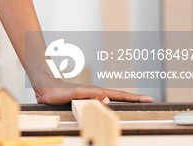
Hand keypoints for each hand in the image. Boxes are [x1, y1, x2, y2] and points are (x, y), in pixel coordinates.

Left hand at [34, 80, 153, 104]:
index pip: (118, 95)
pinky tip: (110, 105)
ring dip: (123, 100)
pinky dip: (110, 103)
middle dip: (133, 98)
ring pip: (110, 98)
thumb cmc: (56, 91)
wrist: (44, 86)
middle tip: (147, 100)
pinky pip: (101, 102)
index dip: (133, 97)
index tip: (148, 99)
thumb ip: (89, 95)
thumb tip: (107, 100)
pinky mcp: (83, 98)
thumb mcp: (73, 93)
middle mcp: (94, 93)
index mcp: (95, 92)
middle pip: (118, 96)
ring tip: (135, 102)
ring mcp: (89, 95)